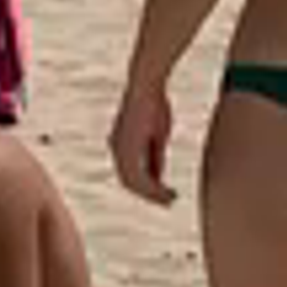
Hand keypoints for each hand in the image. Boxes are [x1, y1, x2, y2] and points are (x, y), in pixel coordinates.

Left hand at [109, 79, 176, 209]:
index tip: (163, 193)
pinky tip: (166, 191)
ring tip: (170, 199)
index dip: (146, 187)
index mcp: (120, 145)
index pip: (130, 173)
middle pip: (129, 181)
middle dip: (149, 194)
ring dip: (152, 194)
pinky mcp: (126, 146)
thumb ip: (154, 155)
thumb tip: (156, 175)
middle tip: (168, 201)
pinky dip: (152, 187)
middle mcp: (116, 148)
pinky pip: (138, 176)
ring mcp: (119, 148)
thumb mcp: (157, 134)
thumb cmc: (153, 104)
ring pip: (133, 182)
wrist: (146, 86)